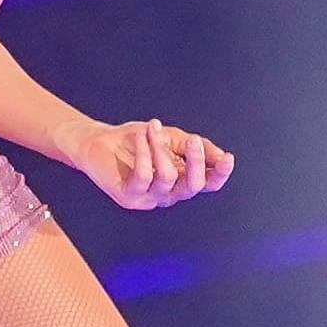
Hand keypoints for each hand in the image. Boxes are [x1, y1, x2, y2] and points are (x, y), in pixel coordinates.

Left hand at [58, 117, 230, 210]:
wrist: (98, 141)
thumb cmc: (135, 140)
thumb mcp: (170, 138)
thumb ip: (193, 146)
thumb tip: (220, 155)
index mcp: (180, 180)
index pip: (207, 184)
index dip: (219, 174)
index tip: (227, 158)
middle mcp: (167, 193)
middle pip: (192, 186)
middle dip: (196, 162)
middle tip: (193, 140)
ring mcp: (148, 197)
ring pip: (167, 178)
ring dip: (161, 149)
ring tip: (152, 129)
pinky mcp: (128, 196)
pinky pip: (144, 176)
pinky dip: (145, 152)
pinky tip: (142, 136)